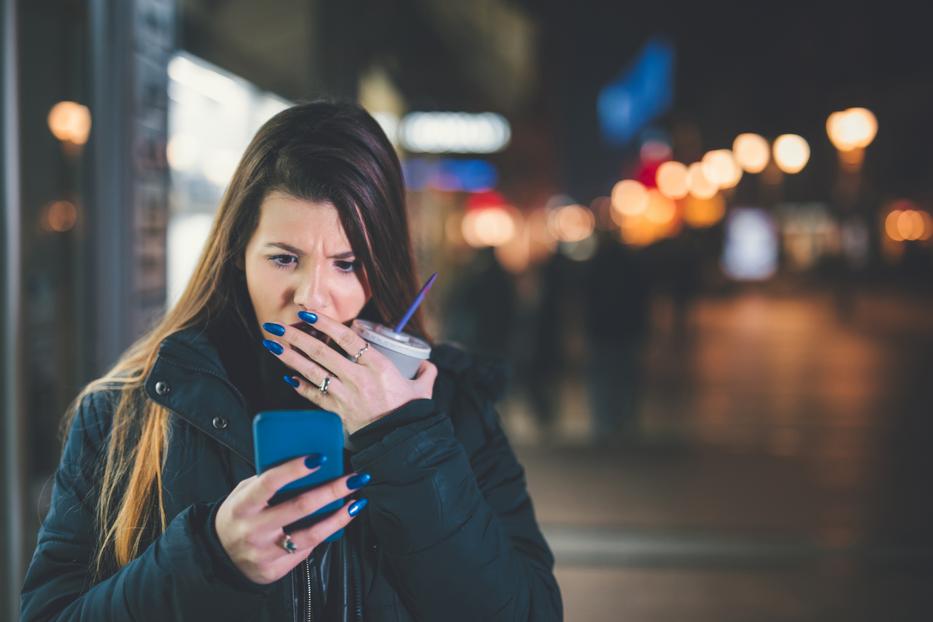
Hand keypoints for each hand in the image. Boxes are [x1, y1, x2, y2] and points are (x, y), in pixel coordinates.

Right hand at [215, 455, 369, 584]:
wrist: (219, 556)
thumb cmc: (239, 515)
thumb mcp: (243, 493)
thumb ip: (268, 481)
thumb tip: (307, 464)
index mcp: (242, 506)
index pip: (270, 482)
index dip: (295, 469)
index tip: (320, 458)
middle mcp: (253, 530)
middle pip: (300, 507)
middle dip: (332, 490)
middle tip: (354, 478)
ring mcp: (264, 553)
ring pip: (311, 534)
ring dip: (339, 516)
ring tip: (356, 502)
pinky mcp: (274, 570)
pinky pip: (307, 550)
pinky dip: (326, 533)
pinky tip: (339, 520)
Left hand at [261, 312, 436, 433]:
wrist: (400, 442)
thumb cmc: (410, 415)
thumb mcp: (423, 391)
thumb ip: (425, 373)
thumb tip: (426, 364)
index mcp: (378, 366)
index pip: (347, 339)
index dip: (326, 325)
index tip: (309, 315)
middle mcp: (357, 378)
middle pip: (321, 352)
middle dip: (297, 337)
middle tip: (278, 326)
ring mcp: (344, 395)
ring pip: (311, 372)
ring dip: (289, 357)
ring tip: (272, 344)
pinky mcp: (336, 411)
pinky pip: (313, 396)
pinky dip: (299, 386)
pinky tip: (287, 377)